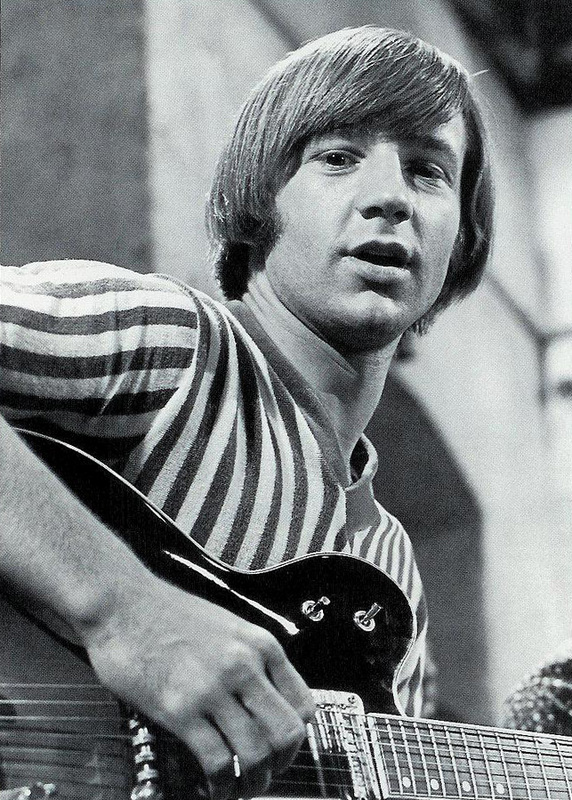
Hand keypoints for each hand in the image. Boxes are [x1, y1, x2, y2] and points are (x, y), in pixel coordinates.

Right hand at [81, 573, 314, 798]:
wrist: (123, 604)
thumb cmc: (169, 613)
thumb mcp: (227, 626)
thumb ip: (251, 660)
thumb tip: (266, 702)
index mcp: (260, 645)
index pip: (303, 705)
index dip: (297, 738)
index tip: (283, 750)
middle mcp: (244, 666)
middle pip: (286, 733)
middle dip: (281, 764)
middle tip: (267, 775)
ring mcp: (213, 688)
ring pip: (255, 753)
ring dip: (253, 782)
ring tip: (242, 788)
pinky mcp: (180, 709)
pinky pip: (216, 760)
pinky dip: (221, 784)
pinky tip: (213, 786)